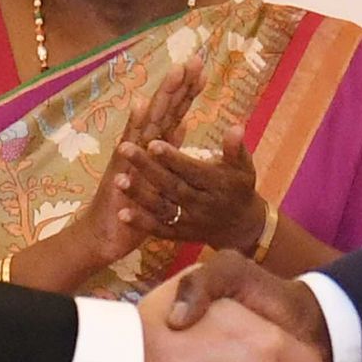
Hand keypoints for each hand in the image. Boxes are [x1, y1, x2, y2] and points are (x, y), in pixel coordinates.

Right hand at [69, 68, 204, 274]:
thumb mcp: (160, 177)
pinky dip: (136, 123)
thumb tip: (183, 123)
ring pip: (149, 119)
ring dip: (162, 96)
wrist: (104, 233)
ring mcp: (129, 154)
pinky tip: (142, 104)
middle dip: (178, 85)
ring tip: (175, 72)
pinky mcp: (120, 168)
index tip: (201, 70)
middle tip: (193, 59)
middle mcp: (139, 145)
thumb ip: (170, 149)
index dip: (186, 92)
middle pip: (162, 109)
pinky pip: (130, 144)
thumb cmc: (133, 206)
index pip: (173, 113)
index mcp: (152, 147)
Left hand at [125, 129, 268, 252]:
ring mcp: (190, 221)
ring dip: (140, 196)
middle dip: (147, 168)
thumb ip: (235, 148)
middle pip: (172, 186)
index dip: (173, 158)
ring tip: (118, 180)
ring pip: (163, 208)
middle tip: (125, 149)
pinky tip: (122, 214)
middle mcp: (202, 204)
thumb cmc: (239, 188)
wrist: (241, 227)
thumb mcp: (243, 167)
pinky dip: (142, 223)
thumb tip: (235, 126)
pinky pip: (160, 230)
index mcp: (217, 184)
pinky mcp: (180, 235)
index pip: (192, 170)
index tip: (152, 143)